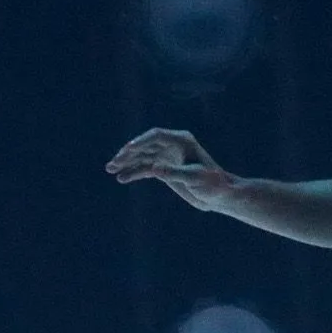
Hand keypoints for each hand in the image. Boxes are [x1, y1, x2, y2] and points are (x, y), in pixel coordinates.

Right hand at [105, 128, 237, 211]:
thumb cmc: (213, 184)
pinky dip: (133, 173)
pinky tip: (121, 178)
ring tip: (110, 169)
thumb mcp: (195, 178)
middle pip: (145, 145)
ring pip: (141, 157)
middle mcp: (172, 146)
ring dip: (126, 162)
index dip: (141, 142)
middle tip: (114, 162)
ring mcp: (166, 157)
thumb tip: (154, 169)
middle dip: (128, 153)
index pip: (157, 136)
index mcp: (182, 141)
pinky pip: (144, 169)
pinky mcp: (164, 169)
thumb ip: (175, 173)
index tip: (128, 150)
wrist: (220, 195)